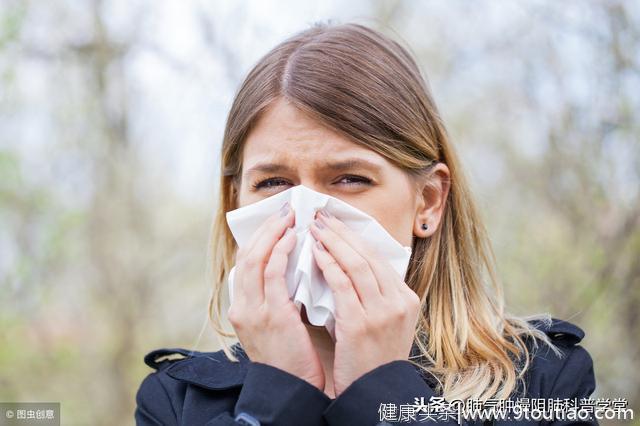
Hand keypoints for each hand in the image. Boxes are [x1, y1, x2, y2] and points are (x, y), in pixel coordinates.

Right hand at [228, 202, 325, 390]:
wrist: (291, 391)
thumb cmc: (292, 359)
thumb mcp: (277, 326)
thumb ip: (279, 299)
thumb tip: (294, 270)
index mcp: (242, 308)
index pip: (246, 263)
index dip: (261, 238)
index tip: (277, 221)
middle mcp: (241, 306)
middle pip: (247, 255)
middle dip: (266, 228)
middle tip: (285, 209)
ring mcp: (253, 310)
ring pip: (255, 259)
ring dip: (273, 233)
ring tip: (289, 217)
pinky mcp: (271, 315)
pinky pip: (272, 274)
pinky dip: (280, 252)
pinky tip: (293, 238)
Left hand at [309, 209, 420, 396]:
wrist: (375, 393)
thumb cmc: (374, 358)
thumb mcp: (387, 323)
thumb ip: (376, 296)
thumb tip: (353, 266)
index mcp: (406, 299)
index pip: (378, 259)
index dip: (355, 237)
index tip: (336, 222)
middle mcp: (398, 302)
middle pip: (368, 256)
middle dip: (342, 232)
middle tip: (321, 216)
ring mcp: (382, 312)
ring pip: (357, 264)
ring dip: (333, 241)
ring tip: (314, 227)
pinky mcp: (361, 324)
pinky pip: (343, 285)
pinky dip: (329, 264)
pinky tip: (315, 252)